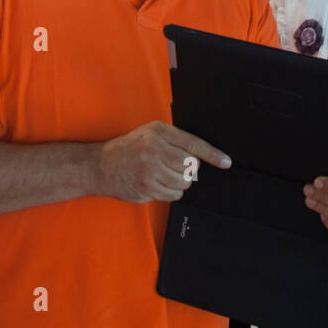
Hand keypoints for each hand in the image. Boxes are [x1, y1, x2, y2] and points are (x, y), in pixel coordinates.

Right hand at [96, 121, 230, 202]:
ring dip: (180, 181)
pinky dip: (171, 192)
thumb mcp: (150, 133)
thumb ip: (174, 140)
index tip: (226, 162)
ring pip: (184, 182)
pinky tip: (158, 184)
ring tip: (164, 174)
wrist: (100, 166)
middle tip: (173, 166)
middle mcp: (154, 150)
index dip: (212, 154)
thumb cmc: (129, 148)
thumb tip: (201, 157)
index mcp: (158, 133)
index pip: (193, 144)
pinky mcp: (147, 189)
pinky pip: (174, 195)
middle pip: (191, 166)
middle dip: (188, 169)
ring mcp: (150, 171)